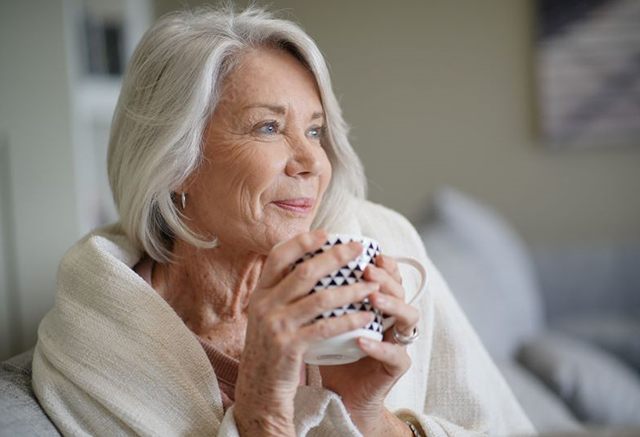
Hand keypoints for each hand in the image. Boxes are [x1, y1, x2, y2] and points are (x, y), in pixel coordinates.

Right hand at [234, 230, 379, 435]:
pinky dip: (350, 320)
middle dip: (335, 257)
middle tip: (358, 249)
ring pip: (320, 299)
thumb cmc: (270, 349)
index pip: (278, 256)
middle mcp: (264, 305)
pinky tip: (367, 316)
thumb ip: (281, 292)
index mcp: (260, 293)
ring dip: (351, 290)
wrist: (259, 390)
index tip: (325, 233)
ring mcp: (276, 326)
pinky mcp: (291, 347)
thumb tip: (310, 265)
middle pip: (305, 272)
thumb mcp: (266, 316)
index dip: (302, 242)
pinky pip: (327, 328)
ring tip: (373, 285)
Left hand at [319, 254, 419, 435]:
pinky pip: (396, 354)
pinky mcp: (398, 366)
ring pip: (409, 316)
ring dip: (391, 303)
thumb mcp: (324, 319)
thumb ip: (320, 295)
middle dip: (385, 277)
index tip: (364, 251)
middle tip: (367, 270)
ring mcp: (399, 342)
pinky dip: (379, 346)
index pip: (388, 276)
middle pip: (401, 289)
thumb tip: (298, 263)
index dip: (383, 263)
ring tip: (371, 297)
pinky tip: (362, 340)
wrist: (341, 395)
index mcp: (379, 303)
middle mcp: (393, 318)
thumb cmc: (331, 352)